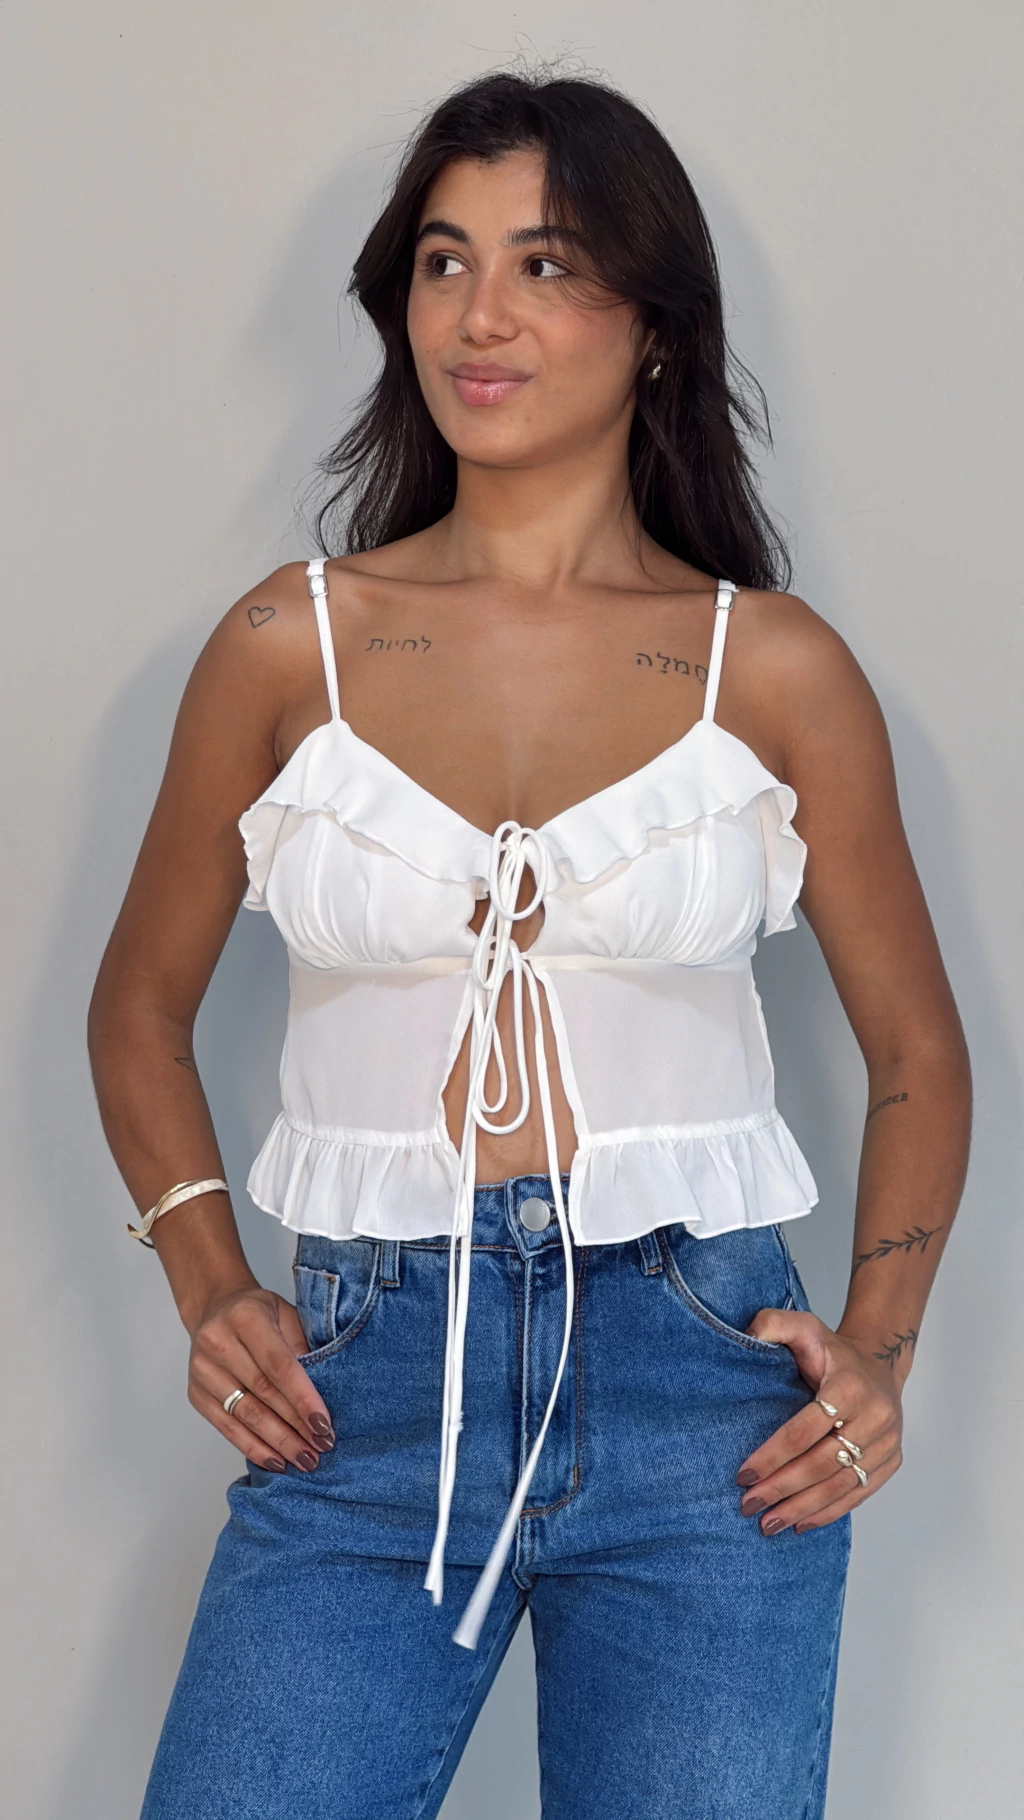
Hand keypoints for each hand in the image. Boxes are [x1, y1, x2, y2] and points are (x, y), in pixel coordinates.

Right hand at [186, 1283, 335, 1473]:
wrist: (214, 1308)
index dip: (302, 1398)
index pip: (278, 1365)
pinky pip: (227, 1428)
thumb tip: (321, 1391)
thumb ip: (303, 1345)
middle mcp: (218, 1343)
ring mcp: (203, 1371)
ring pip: (246, 1415)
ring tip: (304, 1459)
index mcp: (245, 1317)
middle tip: (321, 1448)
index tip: (324, 1425)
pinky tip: (276, 1460)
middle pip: (263, 1394)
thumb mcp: (286, 1313)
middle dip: (296, 1426)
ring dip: (278, 1442)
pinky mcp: (196, 1394)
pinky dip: (253, 1447)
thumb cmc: (257, 1312)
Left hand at [734, 1309, 903, 1534]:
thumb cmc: (833, 1351)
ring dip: (803, 1508)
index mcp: (850, 1386)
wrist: (879, 1363)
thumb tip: (745, 1335)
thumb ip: (772, 1324)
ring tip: (769, 1523)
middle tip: (749, 1504)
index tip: (743, 1473)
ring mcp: (886, 1443)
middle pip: (823, 1463)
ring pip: (841, 1485)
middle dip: (783, 1487)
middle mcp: (875, 1417)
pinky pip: (858, 1494)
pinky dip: (828, 1512)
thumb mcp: (804, 1326)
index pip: (806, 1429)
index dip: (774, 1454)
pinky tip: (800, 1523)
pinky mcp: (890, 1462)